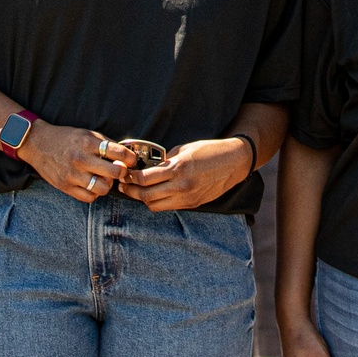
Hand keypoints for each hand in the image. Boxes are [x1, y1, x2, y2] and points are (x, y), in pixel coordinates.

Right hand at [15, 121, 122, 203]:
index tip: (130, 160)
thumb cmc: (65, 138)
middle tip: (119, 171)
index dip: (130, 158)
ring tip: (104, 178)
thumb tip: (125, 154)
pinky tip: (92, 185)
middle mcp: (80, 159)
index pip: (118, 152)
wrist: (37, 144)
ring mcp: (72, 175)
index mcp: (88, 143)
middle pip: (114, 172)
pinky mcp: (65, 186)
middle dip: (121, 172)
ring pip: (103, 188)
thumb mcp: (86, 133)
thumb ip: (105, 143)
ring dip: (107, 184)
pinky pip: (89, 198)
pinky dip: (94, 193)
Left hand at [121, 136, 254, 211]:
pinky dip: (158, 202)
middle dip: (131, 191)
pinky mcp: (193, 204)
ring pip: (155, 206)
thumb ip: (165, 161)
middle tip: (123, 185)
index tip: (124, 174)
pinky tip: (154, 193)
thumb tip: (147, 167)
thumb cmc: (210, 151)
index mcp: (178, 169)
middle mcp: (181, 186)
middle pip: (146, 196)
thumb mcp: (184, 149)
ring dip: (143, 199)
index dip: (130, 178)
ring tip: (137, 191)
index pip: (144, 179)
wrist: (234, 162)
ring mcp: (187, 198)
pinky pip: (168, 207)